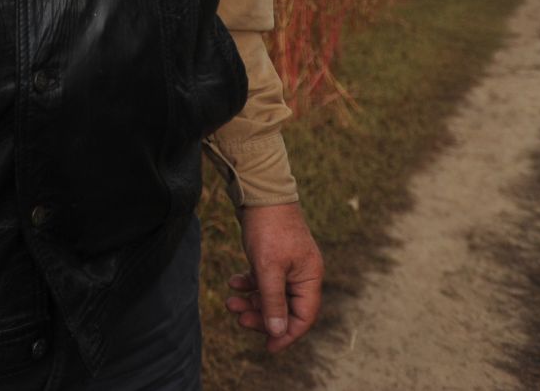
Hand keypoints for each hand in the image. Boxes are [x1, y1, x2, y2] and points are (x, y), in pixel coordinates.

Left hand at [225, 202, 322, 353]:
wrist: (260, 191)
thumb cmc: (268, 228)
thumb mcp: (268, 268)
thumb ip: (273, 301)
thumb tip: (278, 331)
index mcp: (309, 277)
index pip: (303, 316)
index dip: (286, 334)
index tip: (268, 348)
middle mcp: (302, 272)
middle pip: (285, 308)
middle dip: (261, 316)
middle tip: (238, 318)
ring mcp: (288, 264)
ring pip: (271, 294)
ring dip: (251, 301)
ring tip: (230, 302)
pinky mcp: (273, 255)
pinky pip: (262, 279)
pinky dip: (248, 284)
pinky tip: (233, 282)